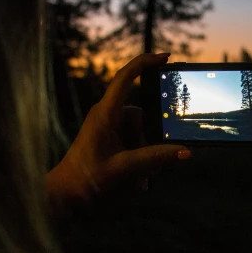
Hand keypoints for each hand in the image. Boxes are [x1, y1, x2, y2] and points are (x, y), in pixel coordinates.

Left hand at [46, 53, 191, 214]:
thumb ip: (156, 158)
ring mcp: (107, 127)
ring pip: (140, 132)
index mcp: (105, 113)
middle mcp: (107, 115)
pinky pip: (133, 142)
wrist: (65, 196)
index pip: (125, 77)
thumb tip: (186, 152)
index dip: (145, 62)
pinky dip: (138, 158)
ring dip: (145, 154)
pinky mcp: (109, 139)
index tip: (166, 57)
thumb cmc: (87, 178)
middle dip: (151, 140)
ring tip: (141, 179)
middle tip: (150, 169)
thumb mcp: (125, 168)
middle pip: (142, 115)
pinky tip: (137, 180)